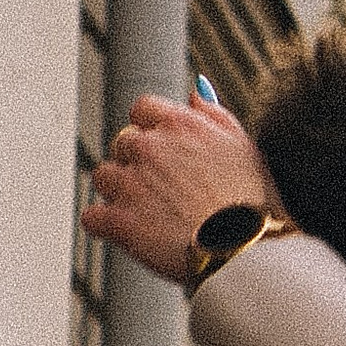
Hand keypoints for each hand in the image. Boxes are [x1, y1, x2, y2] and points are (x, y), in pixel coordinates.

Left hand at [80, 95, 280, 283]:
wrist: (248, 251)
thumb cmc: (254, 202)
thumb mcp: (243, 145)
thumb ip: (214, 115)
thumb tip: (194, 93)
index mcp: (178, 123)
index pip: (142, 110)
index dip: (151, 131)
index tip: (164, 153)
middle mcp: (150, 147)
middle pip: (121, 143)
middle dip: (136, 163)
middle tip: (162, 190)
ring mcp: (131, 184)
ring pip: (104, 177)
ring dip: (119, 192)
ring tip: (149, 214)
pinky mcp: (120, 221)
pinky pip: (92, 216)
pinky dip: (104, 225)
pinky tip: (126, 233)